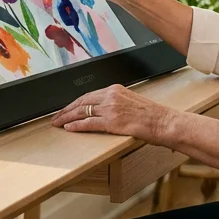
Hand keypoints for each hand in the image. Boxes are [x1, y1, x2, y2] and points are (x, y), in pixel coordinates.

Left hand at [51, 84, 174, 142]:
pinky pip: (89, 123)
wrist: (163, 122)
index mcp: (116, 89)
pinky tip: (69, 128)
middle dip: (66, 109)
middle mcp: (111, 96)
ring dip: (67, 118)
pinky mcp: (111, 122)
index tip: (67, 108)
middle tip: (56, 116)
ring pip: (82, 111)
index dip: (75, 102)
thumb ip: (117, 103)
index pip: (89, 95)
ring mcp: (110, 108)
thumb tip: (104, 110)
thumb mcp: (132, 102)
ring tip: (57, 123)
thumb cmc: (152, 115)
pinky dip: (76, 126)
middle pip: (82, 101)